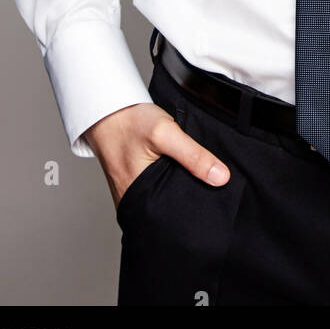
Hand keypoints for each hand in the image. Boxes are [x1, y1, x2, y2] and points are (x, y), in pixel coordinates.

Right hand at [84, 102, 230, 210]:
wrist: (108, 110)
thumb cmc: (130, 122)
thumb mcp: (165, 133)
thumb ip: (193, 155)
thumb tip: (221, 177)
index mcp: (139, 200)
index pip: (174, 218)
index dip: (196, 213)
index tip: (217, 205)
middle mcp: (135, 202)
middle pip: (171, 210)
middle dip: (192, 203)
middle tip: (214, 192)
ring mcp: (135, 193)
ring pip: (166, 199)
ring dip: (182, 190)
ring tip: (202, 182)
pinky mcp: (137, 183)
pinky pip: (160, 188)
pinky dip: (173, 181)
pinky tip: (184, 172)